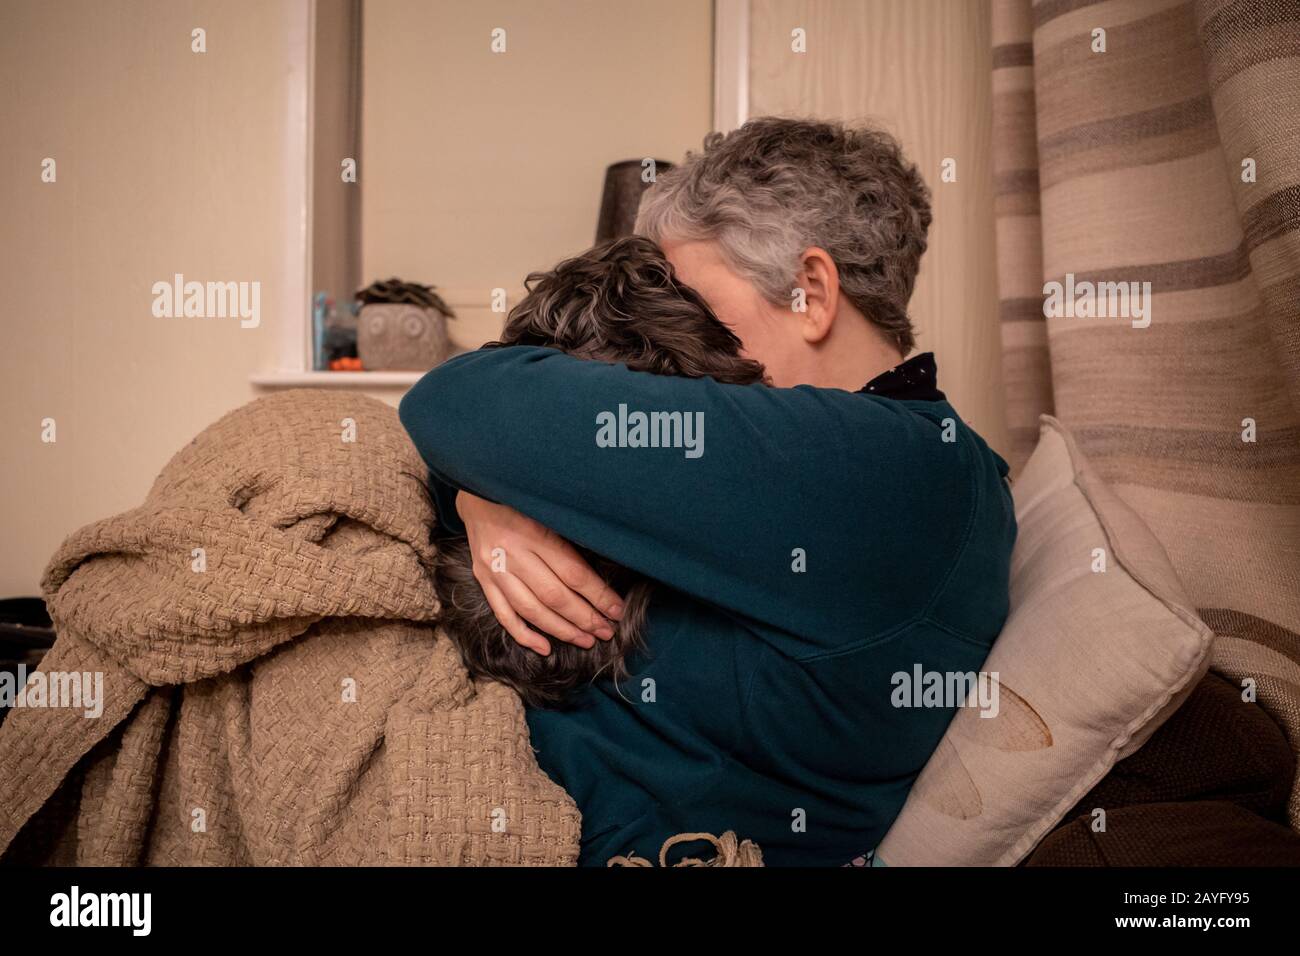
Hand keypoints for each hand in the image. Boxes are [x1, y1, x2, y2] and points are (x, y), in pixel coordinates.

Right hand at [455, 491, 624, 655]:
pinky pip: (504, 614)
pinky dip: (524, 634)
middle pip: (554, 596)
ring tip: (585, 640)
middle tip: (606, 631)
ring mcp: (494, 569)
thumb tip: (601, 580)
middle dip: (584, 618)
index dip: (598, 595)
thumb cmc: (524, 502)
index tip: (617, 610)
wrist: (479, 492)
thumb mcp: (549, 512)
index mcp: (534, 533)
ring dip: (561, 630)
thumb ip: (569, 542)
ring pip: (531, 610)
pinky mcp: (482, 579)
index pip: (573, 573)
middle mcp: (512, 554)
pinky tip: (545, 648)